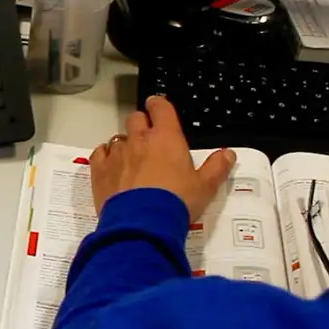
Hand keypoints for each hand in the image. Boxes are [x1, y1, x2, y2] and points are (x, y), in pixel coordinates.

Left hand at [90, 95, 237, 220]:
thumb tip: (228, 154)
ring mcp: (117, 154)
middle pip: (136, 119)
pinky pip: (100, 153)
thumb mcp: (204, 187)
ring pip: (118, 138)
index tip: (158, 106)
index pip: (161, 108)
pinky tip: (112, 166)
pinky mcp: (100, 169)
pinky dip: (106, 156)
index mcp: (166, 138)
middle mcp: (139, 140)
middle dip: (142, 124)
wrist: (143, 223)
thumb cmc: (176, 201)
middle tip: (149, 137)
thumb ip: (216, 168)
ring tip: (133, 159)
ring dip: (125, 144)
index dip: (159, 105)